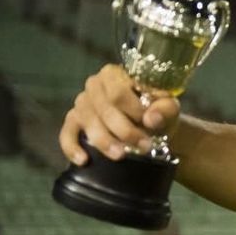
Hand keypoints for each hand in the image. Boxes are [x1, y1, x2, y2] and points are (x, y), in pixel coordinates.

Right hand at [58, 64, 180, 165]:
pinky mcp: (73, 120)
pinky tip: (83, 160)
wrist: (151, 127)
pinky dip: (72, 147)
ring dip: (105, 141)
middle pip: (104, 109)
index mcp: (115, 74)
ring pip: (87, 122)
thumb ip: (164, 109)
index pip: (118, 93)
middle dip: (125, 131)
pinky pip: (67, 133)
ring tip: (121, 155)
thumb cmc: (158, 112)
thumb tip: (152, 119)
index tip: (150, 125)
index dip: (134, 111)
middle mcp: (94, 84)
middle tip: (144, 146)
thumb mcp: (168, 108)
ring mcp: (81, 102)